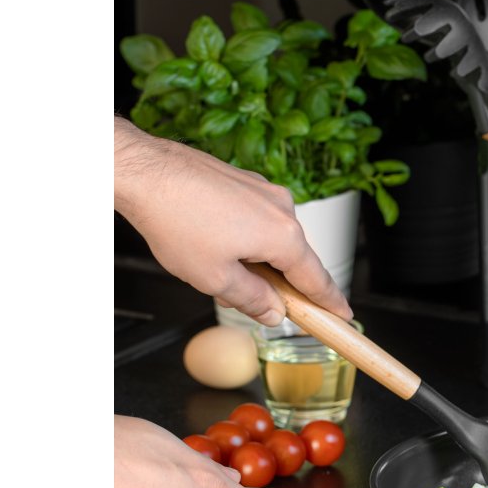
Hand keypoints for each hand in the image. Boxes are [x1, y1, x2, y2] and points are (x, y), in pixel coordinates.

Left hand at [113, 116, 352, 325]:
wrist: (144, 172)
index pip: (316, 279)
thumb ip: (253, 300)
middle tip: (251, 301)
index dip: (330, 302)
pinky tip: (212, 242)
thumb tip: (275, 312)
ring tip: (215, 267)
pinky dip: (243, 237)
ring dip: (255, 260)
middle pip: (293, 259)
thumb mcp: (215, 279)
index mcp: (284, 236)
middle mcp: (283, 208)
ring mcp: (264, 191)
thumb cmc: (176, 221)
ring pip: (271, 239)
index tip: (343, 316)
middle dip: (276, 283)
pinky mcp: (245, 182)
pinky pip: (256, 219)